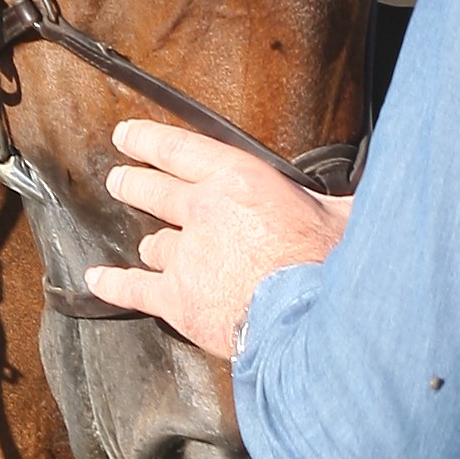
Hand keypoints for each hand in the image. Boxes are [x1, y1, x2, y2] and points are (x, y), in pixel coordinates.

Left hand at [90, 119, 351, 357]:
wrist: (309, 323)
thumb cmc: (330, 266)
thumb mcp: (343, 215)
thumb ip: (333, 201)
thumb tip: (361, 197)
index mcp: (240, 180)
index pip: (179, 148)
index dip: (148, 139)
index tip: (127, 135)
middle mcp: (204, 211)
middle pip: (152, 190)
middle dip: (132, 183)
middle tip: (119, 179)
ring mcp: (186, 257)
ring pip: (153, 243)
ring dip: (150, 243)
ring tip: (145, 243)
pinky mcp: (178, 300)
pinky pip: (135, 288)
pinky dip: (113, 284)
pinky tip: (99, 280)